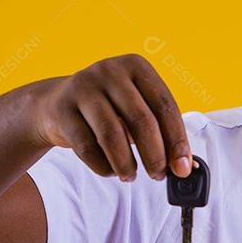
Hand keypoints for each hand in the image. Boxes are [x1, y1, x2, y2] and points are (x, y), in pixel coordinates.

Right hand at [30, 54, 191, 180]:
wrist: (55, 104)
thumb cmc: (107, 109)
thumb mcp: (135, 110)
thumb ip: (161, 133)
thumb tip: (187, 165)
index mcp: (136, 66)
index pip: (165, 105)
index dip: (177, 140)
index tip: (183, 167)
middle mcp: (110, 71)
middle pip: (141, 120)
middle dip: (154, 155)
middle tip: (159, 175)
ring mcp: (83, 87)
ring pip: (112, 134)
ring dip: (126, 163)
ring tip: (131, 176)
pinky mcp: (62, 108)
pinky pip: (86, 146)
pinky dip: (102, 165)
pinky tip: (111, 171)